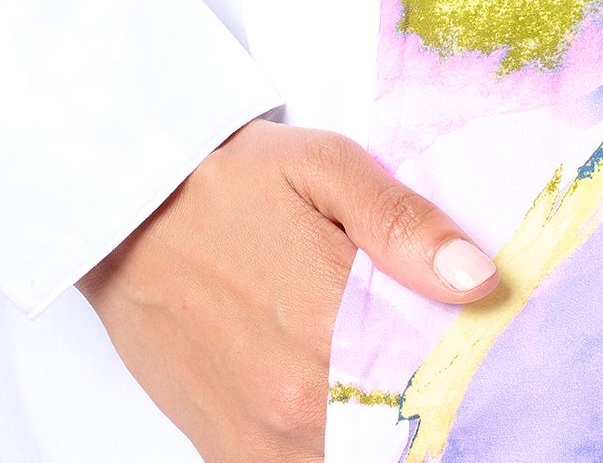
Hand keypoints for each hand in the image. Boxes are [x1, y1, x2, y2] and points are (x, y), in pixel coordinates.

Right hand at [77, 118, 498, 461]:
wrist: (123, 213)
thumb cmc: (227, 185)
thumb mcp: (325, 167)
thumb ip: (404, 224)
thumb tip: (479, 279)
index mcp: (330, 330)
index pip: (438, 388)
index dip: (467, 377)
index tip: (479, 354)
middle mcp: (296, 405)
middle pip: (400, 435)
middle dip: (426, 406)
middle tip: (429, 362)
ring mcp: (260, 441)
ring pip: (358, 458)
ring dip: (378, 430)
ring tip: (383, 378)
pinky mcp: (230, 455)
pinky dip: (335, 445)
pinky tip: (341, 403)